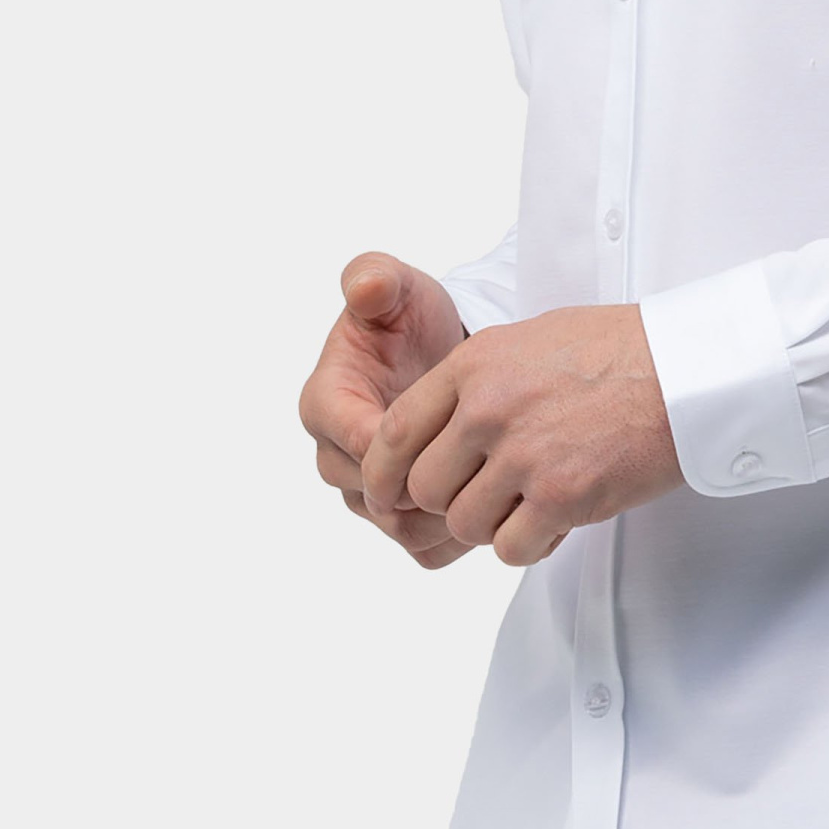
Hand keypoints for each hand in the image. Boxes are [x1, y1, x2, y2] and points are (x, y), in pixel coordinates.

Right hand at [298, 254, 473, 570]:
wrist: (435, 351)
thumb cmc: (408, 317)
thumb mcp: (394, 287)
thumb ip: (374, 279)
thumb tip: (366, 288)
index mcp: (325, 402)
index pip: (355, 441)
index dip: (406, 444)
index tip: (459, 430)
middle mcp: (336, 455)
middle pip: (375, 497)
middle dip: (433, 488)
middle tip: (492, 470)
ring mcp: (366, 491)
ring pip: (400, 529)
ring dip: (450, 520)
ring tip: (503, 493)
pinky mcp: (397, 515)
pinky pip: (422, 549)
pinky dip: (460, 542)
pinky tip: (502, 515)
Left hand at [360, 304, 683, 566]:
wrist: (686, 370)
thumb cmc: (617, 349)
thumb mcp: (530, 339)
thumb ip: (478, 379)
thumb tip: (441, 421)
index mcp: (475, 366)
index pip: (396, 431)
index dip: (384, 470)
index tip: (387, 492)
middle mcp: (489, 410)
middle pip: (425, 487)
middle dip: (448, 500)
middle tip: (483, 494)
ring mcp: (525, 455)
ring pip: (464, 524)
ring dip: (490, 525)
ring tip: (527, 503)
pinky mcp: (564, 497)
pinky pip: (511, 549)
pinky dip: (528, 545)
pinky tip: (553, 521)